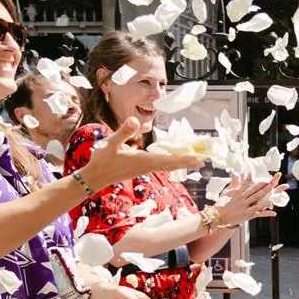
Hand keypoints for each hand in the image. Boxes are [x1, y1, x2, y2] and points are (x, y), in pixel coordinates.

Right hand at [82, 118, 203, 187]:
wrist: (95, 178)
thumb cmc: (102, 161)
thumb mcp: (111, 144)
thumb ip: (123, 132)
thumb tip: (135, 119)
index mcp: (143, 160)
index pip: (168, 160)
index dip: (183, 159)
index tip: (197, 159)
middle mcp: (147, 166)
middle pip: (171, 164)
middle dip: (187, 161)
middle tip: (203, 159)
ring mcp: (144, 168)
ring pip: (167, 165)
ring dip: (180, 162)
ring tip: (194, 158)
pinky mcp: (141, 168)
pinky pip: (160, 164)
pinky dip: (170, 161)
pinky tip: (174, 159)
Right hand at [209, 175, 280, 231]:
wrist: (216, 216)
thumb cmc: (220, 205)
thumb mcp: (226, 192)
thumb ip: (233, 183)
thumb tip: (236, 175)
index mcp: (238, 192)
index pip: (248, 184)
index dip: (256, 180)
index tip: (262, 176)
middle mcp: (242, 197)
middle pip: (254, 189)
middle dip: (263, 185)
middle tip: (271, 180)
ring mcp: (244, 205)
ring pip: (257, 197)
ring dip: (265, 193)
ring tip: (272, 189)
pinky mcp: (245, 213)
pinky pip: (256, 210)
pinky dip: (264, 210)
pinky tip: (271, 209)